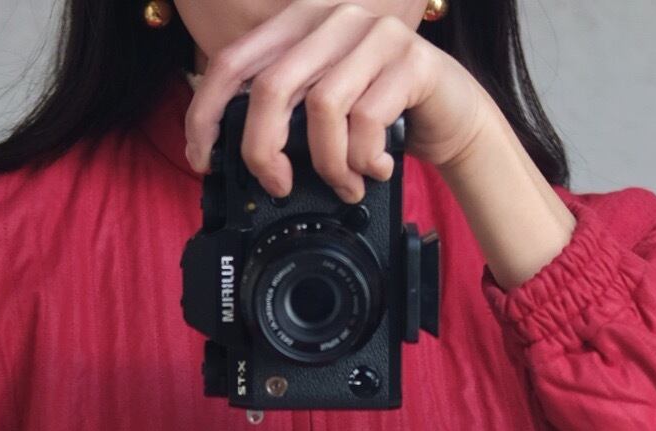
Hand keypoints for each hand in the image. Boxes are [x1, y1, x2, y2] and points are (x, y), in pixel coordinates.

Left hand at [181, 0, 575, 289]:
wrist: (453, 115)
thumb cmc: (381, 117)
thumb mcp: (321, 109)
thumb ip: (281, 112)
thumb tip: (230, 153)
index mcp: (300, 25)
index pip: (233, 61)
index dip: (207, 112)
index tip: (202, 157)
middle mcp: (333, 18)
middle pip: (271, 87)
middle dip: (265, 150)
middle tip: (279, 185)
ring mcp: (373, 33)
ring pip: (322, 107)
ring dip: (327, 164)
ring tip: (342, 185)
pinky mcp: (409, 59)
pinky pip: (367, 120)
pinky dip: (364, 160)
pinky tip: (374, 170)